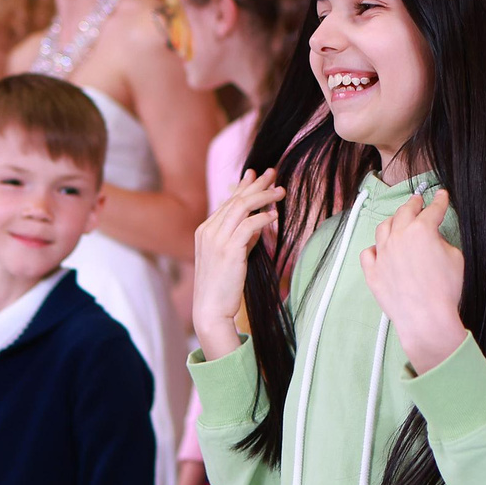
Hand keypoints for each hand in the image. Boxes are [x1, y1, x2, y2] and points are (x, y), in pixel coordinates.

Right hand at [192, 170, 281, 359]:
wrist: (211, 311)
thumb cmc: (223, 287)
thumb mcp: (232, 256)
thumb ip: (243, 238)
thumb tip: (260, 222)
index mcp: (205, 231)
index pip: (227, 201)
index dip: (243, 186)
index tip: (255, 174)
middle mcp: (208, 231)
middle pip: (235, 199)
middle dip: (255, 184)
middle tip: (272, 173)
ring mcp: (216, 240)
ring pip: (241, 207)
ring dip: (263, 196)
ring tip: (280, 191)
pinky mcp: (228, 250)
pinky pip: (248, 226)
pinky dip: (263, 218)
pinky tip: (275, 215)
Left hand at [360, 189, 465, 373]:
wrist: (426, 319)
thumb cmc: (445, 290)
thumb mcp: (456, 258)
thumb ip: (442, 241)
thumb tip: (432, 239)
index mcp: (421, 230)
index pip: (432, 210)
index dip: (439, 201)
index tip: (441, 195)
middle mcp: (398, 237)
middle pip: (404, 212)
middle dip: (413, 204)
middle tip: (418, 201)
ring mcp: (382, 254)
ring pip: (383, 228)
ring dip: (393, 221)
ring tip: (398, 221)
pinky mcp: (373, 272)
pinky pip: (368, 253)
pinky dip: (375, 247)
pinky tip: (380, 249)